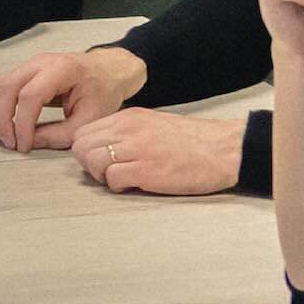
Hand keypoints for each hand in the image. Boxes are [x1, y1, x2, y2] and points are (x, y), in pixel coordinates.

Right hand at [0, 46, 146, 150]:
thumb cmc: (103, 90)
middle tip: (11, 143)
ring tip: (7, 136)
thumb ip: (60, 134)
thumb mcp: (90, 119)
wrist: (108, 71)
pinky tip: (6, 124)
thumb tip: (32, 142)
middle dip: (2, 120)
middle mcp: (40, 62)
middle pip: (6, 87)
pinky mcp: (23, 72)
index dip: (22, 123)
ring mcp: (29, 65)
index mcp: (62, 69)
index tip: (24, 144)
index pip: (30, 95)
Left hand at [70, 108, 243, 194]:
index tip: (99, 160)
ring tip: (121, 179)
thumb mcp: (152, 124)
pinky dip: (117, 187)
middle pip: (81, 147)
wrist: (222, 149)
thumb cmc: (191, 141)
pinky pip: (112, 179)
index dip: (86, 150)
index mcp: (128, 117)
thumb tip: (102, 147)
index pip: (84, 131)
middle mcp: (127, 129)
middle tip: (107, 173)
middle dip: (88, 164)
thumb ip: (126, 132)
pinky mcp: (146, 170)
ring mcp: (136, 149)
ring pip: (91, 162)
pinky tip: (133, 185)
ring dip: (101, 176)